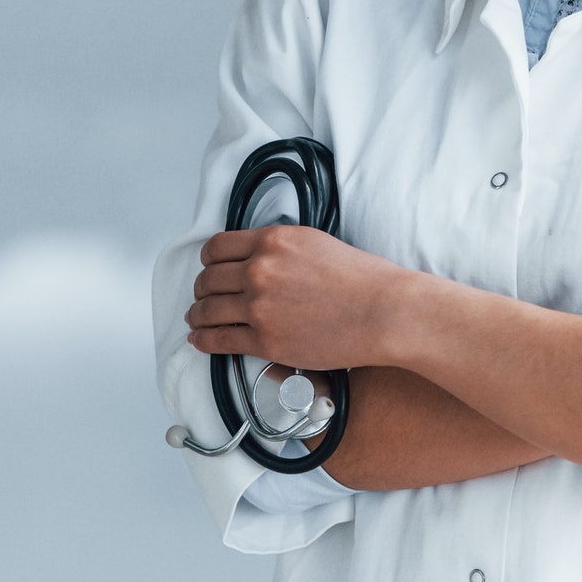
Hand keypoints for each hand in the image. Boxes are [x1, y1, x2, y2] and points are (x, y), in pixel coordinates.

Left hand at [185, 225, 409, 370]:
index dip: (208, 261)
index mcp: (272, 241)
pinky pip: (220, 340)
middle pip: (208, 279)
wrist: (384, 311)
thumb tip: (258, 257)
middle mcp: (260, 270)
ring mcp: (260, 306)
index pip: (217, 247)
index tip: (208, 268)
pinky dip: (204, 340)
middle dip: (202, 290)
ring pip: (208, 310)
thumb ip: (279, 247)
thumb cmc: (362, 279)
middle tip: (202, 297)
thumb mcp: (314, 242)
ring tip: (197, 320)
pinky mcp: (265, 340)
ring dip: (198, 316)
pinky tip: (200, 340)